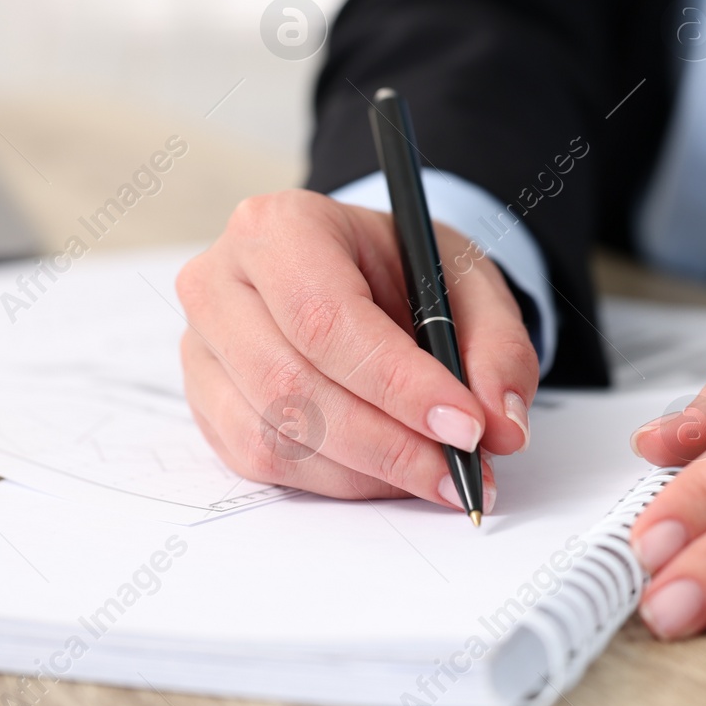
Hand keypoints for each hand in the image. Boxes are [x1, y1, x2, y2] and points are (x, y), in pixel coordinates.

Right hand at [176, 189, 536, 508]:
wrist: (361, 273)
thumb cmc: (405, 270)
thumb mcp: (470, 283)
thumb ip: (496, 348)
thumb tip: (502, 427)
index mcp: (281, 226)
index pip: (326, 317)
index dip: (398, 383)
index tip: (466, 427)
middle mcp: (221, 282)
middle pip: (291, 384)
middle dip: (389, 441)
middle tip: (462, 469)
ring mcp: (203, 347)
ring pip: (273, 435)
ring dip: (367, 471)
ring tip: (436, 472)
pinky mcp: (205, 402)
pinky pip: (262, 463)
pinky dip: (337, 480)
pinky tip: (389, 470)